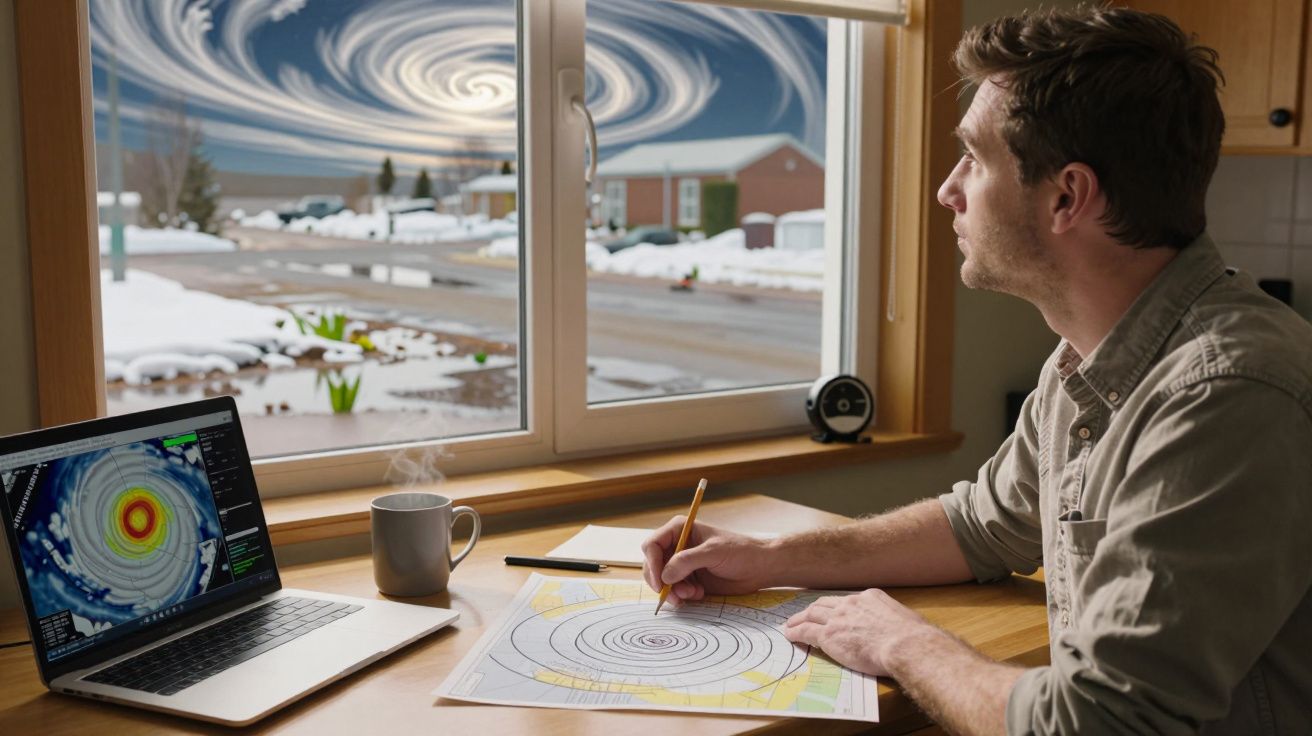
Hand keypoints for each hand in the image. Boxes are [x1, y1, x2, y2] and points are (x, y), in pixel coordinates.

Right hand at [641, 517, 774, 605]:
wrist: (760, 568)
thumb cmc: (741, 552)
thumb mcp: (713, 552)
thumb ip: (686, 561)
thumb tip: (664, 576)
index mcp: (680, 530)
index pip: (652, 545)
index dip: (652, 564)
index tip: (660, 582)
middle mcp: (677, 545)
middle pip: (653, 565)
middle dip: (662, 582)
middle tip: (675, 595)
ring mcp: (682, 563)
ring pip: (662, 580)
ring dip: (673, 591)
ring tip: (693, 594)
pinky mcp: (689, 578)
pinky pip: (674, 589)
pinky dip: (682, 595)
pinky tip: (699, 594)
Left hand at [783, 588, 939, 676]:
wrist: (904, 644)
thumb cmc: (912, 637)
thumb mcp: (905, 619)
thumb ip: (894, 620)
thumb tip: (900, 630)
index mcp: (870, 597)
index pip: (847, 601)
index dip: (836, 607)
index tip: (831, 612)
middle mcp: (851, 604)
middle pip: (825, 604)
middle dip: (812, 609)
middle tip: (804, 615)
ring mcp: (838, 618)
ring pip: (812, 614)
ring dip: (799, 619)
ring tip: (791, 625)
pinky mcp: (829, 635)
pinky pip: (806, 632)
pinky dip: (796, 632)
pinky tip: (790, 636)